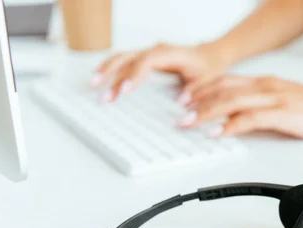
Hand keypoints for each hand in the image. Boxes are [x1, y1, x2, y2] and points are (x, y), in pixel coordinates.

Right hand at [92, 42, 228, 102]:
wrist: (210, 57)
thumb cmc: (207, 69)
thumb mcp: (206, 81)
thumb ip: (194, 90)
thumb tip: (181, 102)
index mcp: (170, 54)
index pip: (146, 61)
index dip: (133, 75)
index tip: (123, 90)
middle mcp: (156, 51)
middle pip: (128, 58)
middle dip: (112, 74)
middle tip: (100, 91)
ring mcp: (149, 53)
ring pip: (122, 57)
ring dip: (107, 70)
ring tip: (93, 84)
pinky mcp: (145, 58)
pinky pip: (125, 61)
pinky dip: (111, 69)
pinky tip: (102, 79)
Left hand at [178, 75, 302, 138]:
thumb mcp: (284, 101)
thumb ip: (262, 106)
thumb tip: (240, 119)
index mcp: (265, 82)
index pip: (225, 81)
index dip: (201, 88)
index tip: (184, 98)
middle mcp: (265, 86)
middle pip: (222, 88)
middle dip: (196, 100)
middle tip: (178, 112)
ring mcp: (273, 98)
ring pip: (231, 100)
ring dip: (206, 112)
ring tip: (188, 122)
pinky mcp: (283, 113)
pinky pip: (250, 118)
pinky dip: (230, 125)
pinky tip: (218, 133)